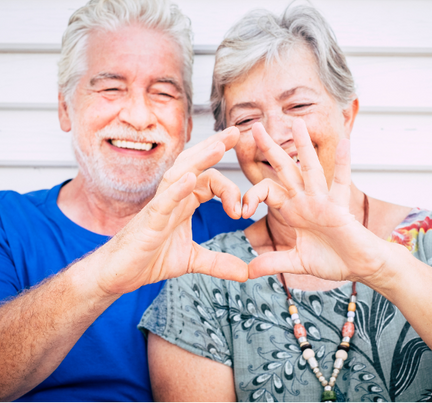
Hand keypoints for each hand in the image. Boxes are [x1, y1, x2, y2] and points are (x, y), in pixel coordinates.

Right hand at [90, 127, 247, 295]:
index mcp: (184, 203)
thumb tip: (245, 272)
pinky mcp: (149, 221)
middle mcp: (173, 199)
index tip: (243, 210)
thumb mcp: (191, 260)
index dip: (230, 189)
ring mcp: (159, 207)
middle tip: (235, 132)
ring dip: (200, 160)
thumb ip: (219, 262)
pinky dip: (177, 189)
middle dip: (215, 147)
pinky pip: (163, 200)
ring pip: (180, 174)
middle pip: (195, 165)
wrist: (118, 275)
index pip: (209, 181)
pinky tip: (190, 178)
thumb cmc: (148, 259)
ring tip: (219, 146)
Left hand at [244, 120, 389, 282]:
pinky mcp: (339, 208)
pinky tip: (345, 143)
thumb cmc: (333, 260)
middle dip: (269, 148)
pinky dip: (343, 164)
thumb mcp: (297, 261)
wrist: (360, 267)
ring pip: (310, 169)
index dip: (252, 196)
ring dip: (303, 146)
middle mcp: (305, 200)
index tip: (241, 212)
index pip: (267, 191)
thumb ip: (273, 262)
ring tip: (296, 122)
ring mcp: (322, 201)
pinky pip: (341, 183)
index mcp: (293, 210)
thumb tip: (248, 271)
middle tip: (254, 127)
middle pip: (284, 169)